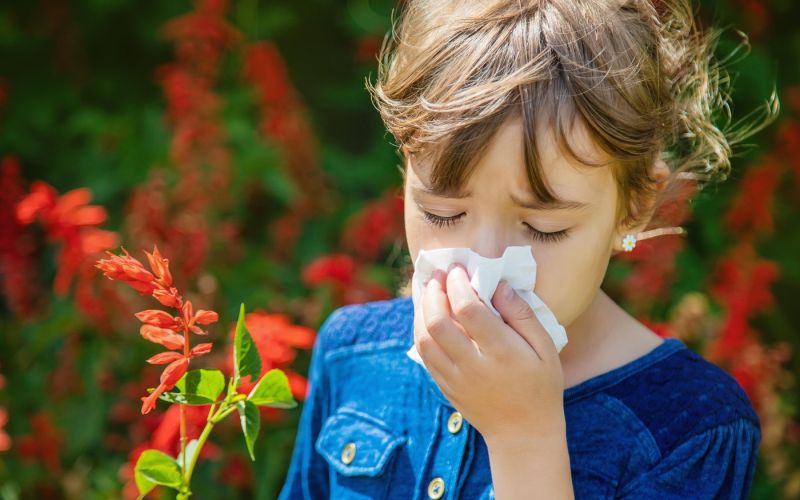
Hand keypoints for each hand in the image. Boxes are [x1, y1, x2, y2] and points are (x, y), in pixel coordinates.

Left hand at [414, 263, 565, 445]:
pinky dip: (420, 329)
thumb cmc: (540, 385)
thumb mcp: (545, 348)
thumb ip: (522, 314)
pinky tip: (426, 314)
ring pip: (424, 338)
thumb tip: (499, 284)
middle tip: (439, 276)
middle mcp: (473, 365)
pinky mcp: (444, 386)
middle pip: (437, 322)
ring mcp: (455, 378)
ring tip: (429, 290)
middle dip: (433, 292)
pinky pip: (423, 353)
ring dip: (421, 309)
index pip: (468, 310)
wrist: (523, 433)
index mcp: (501, 352)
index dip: (458, 284)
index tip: (458, 269)